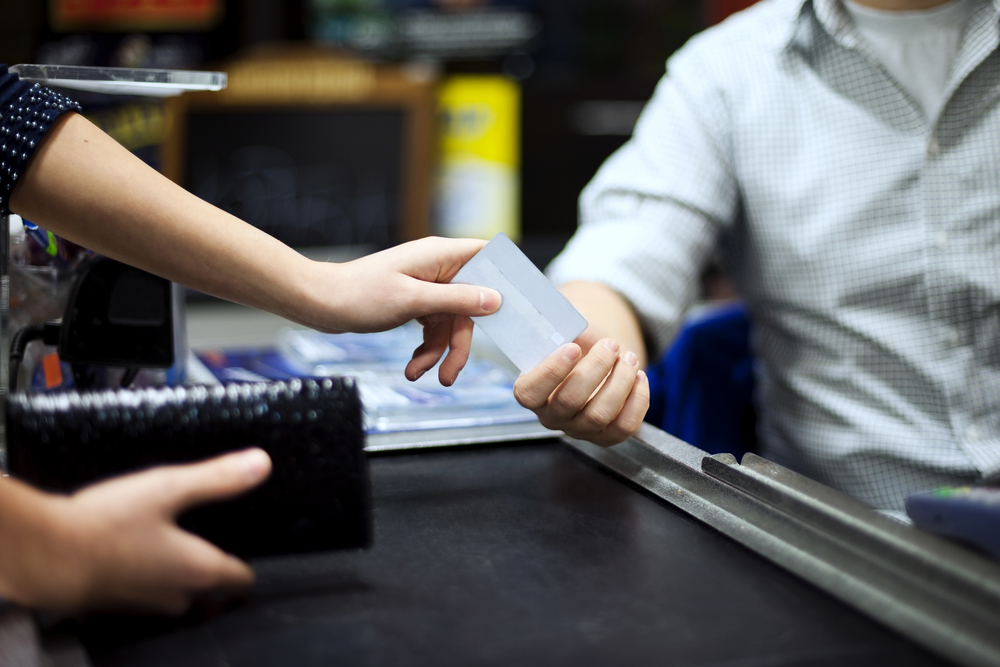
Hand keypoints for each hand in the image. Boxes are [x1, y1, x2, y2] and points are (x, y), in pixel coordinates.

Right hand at [0, 449, 270, 613]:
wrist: (43, 555)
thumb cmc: (107, 524)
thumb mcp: (168, 488)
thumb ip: (216, 478)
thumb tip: (261, 465)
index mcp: (198, 569)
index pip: (239, 580)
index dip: (246, 568)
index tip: (249, 556)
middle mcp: (175, 594)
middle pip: (207, 590)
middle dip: (213, 573)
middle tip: (213, 549)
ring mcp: (142, 602)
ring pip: (173, 593)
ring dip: (177, 575)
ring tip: (174, 547)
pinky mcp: (112, 600)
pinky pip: (141, 590)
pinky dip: (144, 574)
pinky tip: (133, 551)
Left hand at [301, 237, 501, 385]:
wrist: (321, 304)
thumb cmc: (360, 294)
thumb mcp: (413, 300)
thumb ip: (457, 300)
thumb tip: (495, 299)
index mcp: (441, 255)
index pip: (487, 257)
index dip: (504, 279)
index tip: (515, 309)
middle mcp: (437, 268)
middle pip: (469, 305)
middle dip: (460, 342)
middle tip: (451, 373)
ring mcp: (426, 286)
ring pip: (450, 322)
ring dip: (439, 352)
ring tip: (421, 374)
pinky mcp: (414, 302)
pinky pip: (432, 328)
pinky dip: (425, 349)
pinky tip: (413, 367)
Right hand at [513, 335, 649, 446]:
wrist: (595, 361)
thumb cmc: (576, 346)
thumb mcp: (565, 334)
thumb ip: (564, 329)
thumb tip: (575, 325)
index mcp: (531, 392)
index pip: (529, 393)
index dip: (550, 371)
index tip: (573, 347)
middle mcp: (552, 416)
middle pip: (569, 400)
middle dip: (596, 368)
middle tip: (610, 345)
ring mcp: (579, 430)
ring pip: (600, 414)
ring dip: (620, 381)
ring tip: (629, 357)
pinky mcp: (606, 437)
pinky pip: (625, 426)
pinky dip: (638, 399)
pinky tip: (639, 377)